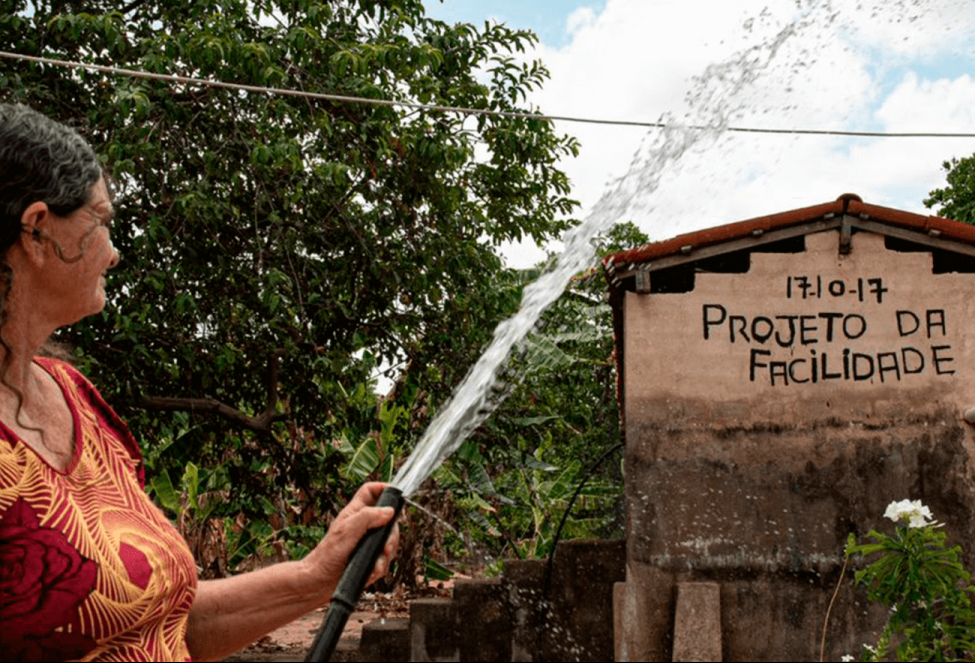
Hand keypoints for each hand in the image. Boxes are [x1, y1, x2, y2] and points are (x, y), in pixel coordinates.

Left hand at [301, 482, 399, 601]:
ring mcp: (367, 543)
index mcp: (355, 513)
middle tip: (386, 545)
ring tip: (376, 563)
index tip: (395, 493)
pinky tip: (371, 571)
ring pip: (388, 542)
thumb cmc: (326, 556)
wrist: (318, 583)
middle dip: (391, 534)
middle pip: (388, 520)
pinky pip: (384, 560)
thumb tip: (389, 511)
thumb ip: (368, 517)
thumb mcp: (347, 531)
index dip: (383, 488)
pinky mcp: (369, 559)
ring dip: (386, 554)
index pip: (371, 492)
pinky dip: (380, 567)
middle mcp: (363, 526)